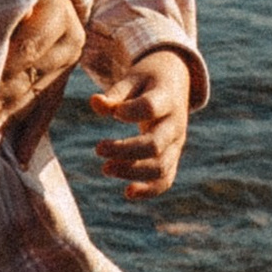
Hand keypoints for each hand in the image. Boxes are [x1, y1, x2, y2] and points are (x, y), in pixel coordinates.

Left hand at [0, 0, 87, 157]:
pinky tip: (20, 158)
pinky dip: (31, 136)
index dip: (0, 69)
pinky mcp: (62, 85)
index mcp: (59, 14)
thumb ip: (7, 3)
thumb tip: (8, 19)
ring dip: (9, 122)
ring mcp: (68, 67)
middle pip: (28, 77)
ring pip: (35, 99)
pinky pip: (47, 113)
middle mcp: (70, 43)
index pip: (26, 49)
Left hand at [91, 46, 192, 197]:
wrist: (176, 84)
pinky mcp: (172, 157)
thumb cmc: (148, 81)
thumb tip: (95, 102)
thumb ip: (115, 93)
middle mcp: (175, 123)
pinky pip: (165, 179)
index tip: (115, 114)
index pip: (151, 108)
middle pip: (155, 144)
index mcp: (166, 98)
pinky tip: (127, 193)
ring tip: (105, 168)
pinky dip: (149, 190)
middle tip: (98, 149)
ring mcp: (175, 143)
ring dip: (132, 172)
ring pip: (160, 166)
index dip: (132, 112)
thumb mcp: (133, 79)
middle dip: (125, 151)